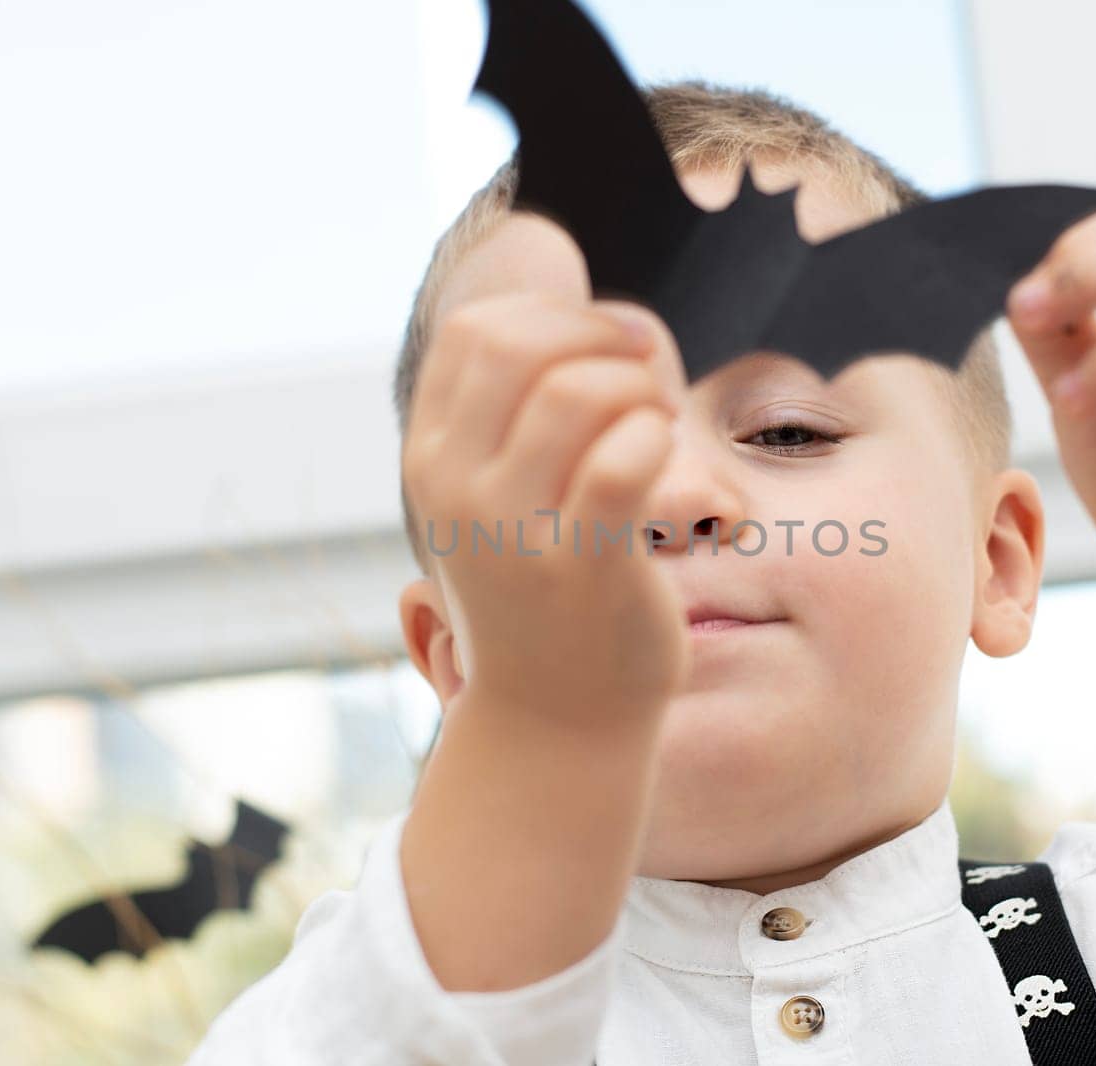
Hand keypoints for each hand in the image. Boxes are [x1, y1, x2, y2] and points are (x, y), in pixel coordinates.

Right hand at [403, 289, 691, 725]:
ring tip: (657, 426)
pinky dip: (657, 438)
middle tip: (647, 372)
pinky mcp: (580, 569)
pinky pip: (626, 459)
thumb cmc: (543, 593)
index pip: (475, 333)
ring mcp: (512, 531)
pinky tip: (665, 458)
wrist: (553, 721)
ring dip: (639, 391)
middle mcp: (455, 490)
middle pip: (519, 345)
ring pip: (580, 393)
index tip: (606, 345)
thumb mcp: (496, 499)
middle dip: (600, 336)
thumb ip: (511, 415)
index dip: (553, 314)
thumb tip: (592, 319)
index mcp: (430, 460)